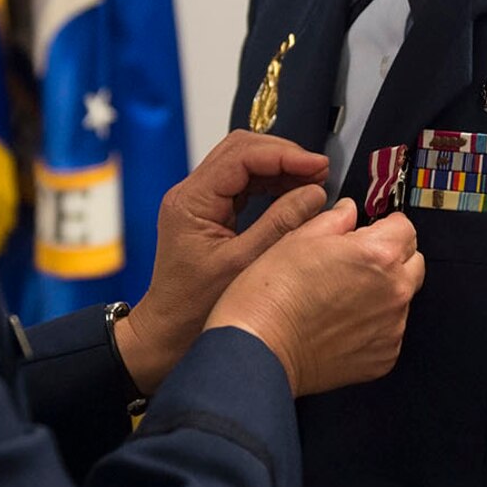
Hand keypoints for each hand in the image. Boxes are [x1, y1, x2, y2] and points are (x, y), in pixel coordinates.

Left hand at [116, 131, 330, 394]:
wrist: (166, 335)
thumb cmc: (194, 309)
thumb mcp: (244, 266)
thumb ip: (280, 225)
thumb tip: (315, 194)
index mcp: (191, 201)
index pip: (241, 155)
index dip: (284, 156)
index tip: (319, 167)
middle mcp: (190, 193)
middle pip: (241, 151)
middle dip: (284, 156)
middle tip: (320, 172)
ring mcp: (199, 202)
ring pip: (244, 164)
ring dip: (280, 169)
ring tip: (314, 183)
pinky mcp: (209, 214)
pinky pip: (243, 185)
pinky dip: (272, 185)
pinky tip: (296, 195)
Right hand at [207, 201, 424, 396]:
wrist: (259, 348)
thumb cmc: (271, 295)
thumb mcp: (298, 238)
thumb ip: (335, 220)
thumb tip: (349, 212)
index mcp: (378, 255)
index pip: (406, 228)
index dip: (386, 226)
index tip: (371, 231)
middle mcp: (394, 291)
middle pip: (413, 262)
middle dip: (391, 258)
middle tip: (356, 263)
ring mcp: (392, 328)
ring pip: (401, 299)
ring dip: (382, 293)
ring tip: (340, 298)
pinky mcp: (384, 357)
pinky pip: (389, 332)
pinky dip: (373, 326)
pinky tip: (340, 324)